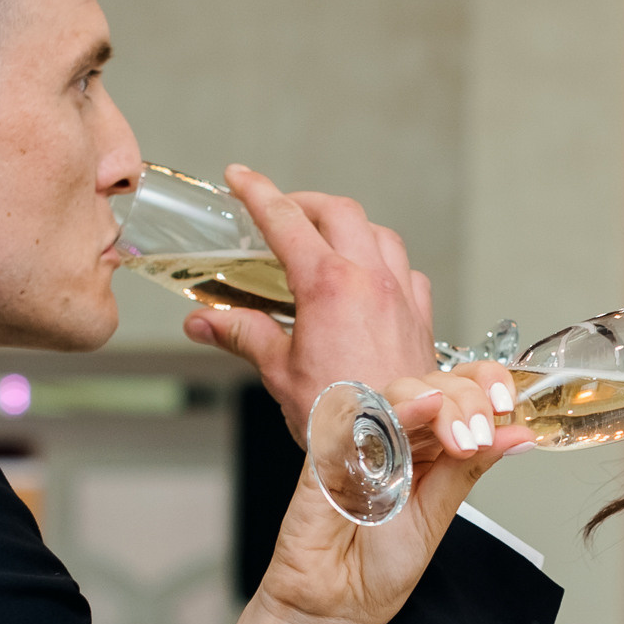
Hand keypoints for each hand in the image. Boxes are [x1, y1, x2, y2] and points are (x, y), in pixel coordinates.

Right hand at [182, 166, 435, 442]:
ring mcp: (400, 295)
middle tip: (280, 211)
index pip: (285, 219)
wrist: (395, 446)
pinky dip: (383, 261)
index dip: (257, 192)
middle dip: (305, 203)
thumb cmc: (341, 419)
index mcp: (327, 286)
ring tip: (324, 240)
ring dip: (349, 227)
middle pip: (339, 212)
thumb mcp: (279, 372)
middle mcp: (369, 280)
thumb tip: (203, 321)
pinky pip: (405, 270)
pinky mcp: (420, 318)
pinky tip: (369, 279)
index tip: (239, 177)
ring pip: (379, 233)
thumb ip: (242, 334)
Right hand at [249, 360, 530, 623]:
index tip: (510, 407)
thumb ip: (470, 469)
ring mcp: (362, 439)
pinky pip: (361, 414)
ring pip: (402, 389)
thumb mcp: (438, 514)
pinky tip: (424, 408)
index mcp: (427, 448)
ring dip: (442, 405)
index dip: (487, 384)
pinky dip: (398, 408)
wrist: (336, 606)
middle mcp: (397, 437)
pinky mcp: (328, 449)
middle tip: (481, 436)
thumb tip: (519, 434)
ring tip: (462, 440)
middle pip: (436, 384)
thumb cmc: (377, 568)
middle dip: (470, 401)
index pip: (460, 392)